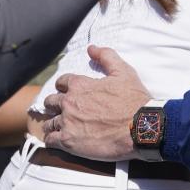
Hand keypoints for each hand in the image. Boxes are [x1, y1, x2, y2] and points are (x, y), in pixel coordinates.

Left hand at [42, 45, 149, 160]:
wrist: (140, 127)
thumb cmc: (133, 100)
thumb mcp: (124, 72)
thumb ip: (106, 56)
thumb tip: (91, 48)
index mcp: (80, 85)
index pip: (61, 82)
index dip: (65, 86)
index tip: (69, 91)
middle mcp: (69, 102)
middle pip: (50, 102)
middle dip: (55, 104)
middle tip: (66, 110)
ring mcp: (67, 123)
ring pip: (49, 122)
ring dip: (54, 123)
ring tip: (63, 127)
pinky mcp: (68, 142)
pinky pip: (50, 140)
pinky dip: (53, 139)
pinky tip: (61, 140)